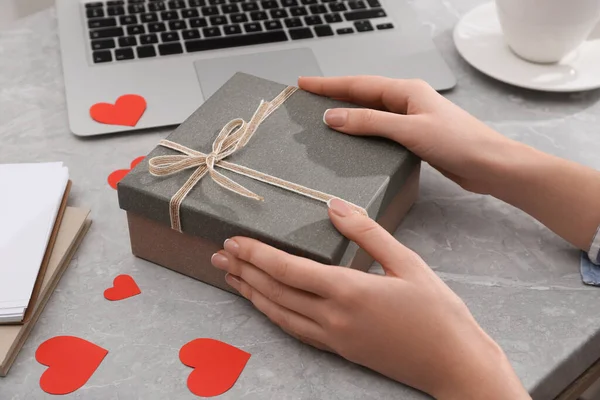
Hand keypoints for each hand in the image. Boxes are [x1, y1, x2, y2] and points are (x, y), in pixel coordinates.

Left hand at [211, 199, 529, 399]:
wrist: (453, 363)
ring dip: (251, 294)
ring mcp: (334, 338)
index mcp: (348, 291)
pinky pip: (295, 331)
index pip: (288, 270)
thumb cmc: (437, 311)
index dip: (256, 254)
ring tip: (230, 278)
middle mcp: (333, 318)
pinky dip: (272, 315)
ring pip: (279, 314)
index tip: (233, 240)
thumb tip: (333, 206)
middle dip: (243, 271)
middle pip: (275, 292)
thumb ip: (367, 233)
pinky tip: (264, 306)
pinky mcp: (339, 350)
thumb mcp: (407, 262)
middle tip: (218, 256)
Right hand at [300, 75, 599, 253]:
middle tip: (307, 100)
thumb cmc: (457, 143)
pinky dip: (363, 131)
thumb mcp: (409, 130)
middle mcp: (407, 100)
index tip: (303, 84)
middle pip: (362, 95)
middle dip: (334, 96)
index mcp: (405, 91)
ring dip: (347, 114)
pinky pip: (381, 129)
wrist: (490, 165)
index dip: (328, 85)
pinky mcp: (415, 137)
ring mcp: (412, 118)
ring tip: (322, 118)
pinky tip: (353, 141)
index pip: (358, 85)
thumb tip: (332, 116)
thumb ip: (370, 122)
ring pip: (371, 113)